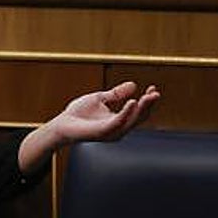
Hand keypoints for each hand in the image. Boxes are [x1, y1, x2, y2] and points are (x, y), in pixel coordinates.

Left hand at [18, 81, 160, 172]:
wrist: (62, 124)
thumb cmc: (79, 113)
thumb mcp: (101, 98)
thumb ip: (116, 94)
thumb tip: (133, 84)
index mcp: (119, 120)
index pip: (139, 111)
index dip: (147, 101)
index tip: (153, 88)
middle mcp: (119, 128)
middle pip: (139, 117)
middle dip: (149, 105)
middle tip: (156, 93)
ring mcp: (111, 132)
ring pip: (132, 121)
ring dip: (142, 108)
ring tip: (149, 96)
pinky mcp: (102, 132)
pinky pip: (118, 122)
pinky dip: (126, 113)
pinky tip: (132, 102)